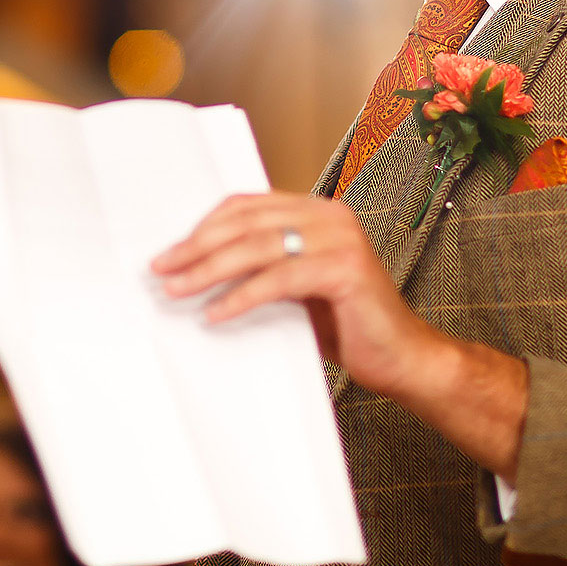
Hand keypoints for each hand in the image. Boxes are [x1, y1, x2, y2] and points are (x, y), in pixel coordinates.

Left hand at [154, 192, 433, 397]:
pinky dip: (241, 297)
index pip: (248, 206)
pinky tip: (215, 313)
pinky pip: (278, 279)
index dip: (205, 226)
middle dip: (197, 247)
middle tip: (163, 269)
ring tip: (177, 289)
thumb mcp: (299, 287)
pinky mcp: (345, 269)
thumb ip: (265, 267)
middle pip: (247, 223)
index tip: (171, 251)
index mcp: (318, 212)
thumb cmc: (350, 326)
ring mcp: (341, 238)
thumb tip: (201, 269)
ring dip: (209, 270)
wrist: (404, 358)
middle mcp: (330, 216)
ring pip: (257, 247)